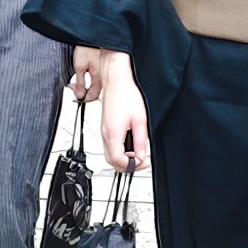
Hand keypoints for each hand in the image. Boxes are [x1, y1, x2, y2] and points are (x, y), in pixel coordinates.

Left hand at [69, 47, 105, 103]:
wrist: (92, 37)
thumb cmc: (87, 48)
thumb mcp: (79, 66)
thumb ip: (80, 82)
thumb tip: (79, 95)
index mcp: (99, 78)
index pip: (92, 96)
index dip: (83, 99)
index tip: (75, 96)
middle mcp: (103, 77)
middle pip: (95, 94)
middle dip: (84, 94)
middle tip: (74, 89)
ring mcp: (103, 74)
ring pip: (96, 88)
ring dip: (86, 88)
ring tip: (76, 84)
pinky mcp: (102, 69)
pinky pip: (97, 81)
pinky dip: (89, 82)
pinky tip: (83, 78)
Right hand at [97, 53, 149, 171]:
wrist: (116, 81)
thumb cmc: (126, 95)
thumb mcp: (140, 120)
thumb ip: (140, 140)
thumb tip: (141, 155)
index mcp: (113, 134)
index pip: (119, 161)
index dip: (132, 166)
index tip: (143, 161)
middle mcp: (105, 134)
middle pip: (112, 161)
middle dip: (126, 165)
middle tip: (140, 160)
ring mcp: (103, 131)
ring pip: (109, 155)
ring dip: (122, 158)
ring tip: (136, 152)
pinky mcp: (105, 127)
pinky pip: (109, 145)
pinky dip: (119, 150)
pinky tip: (129, 144)